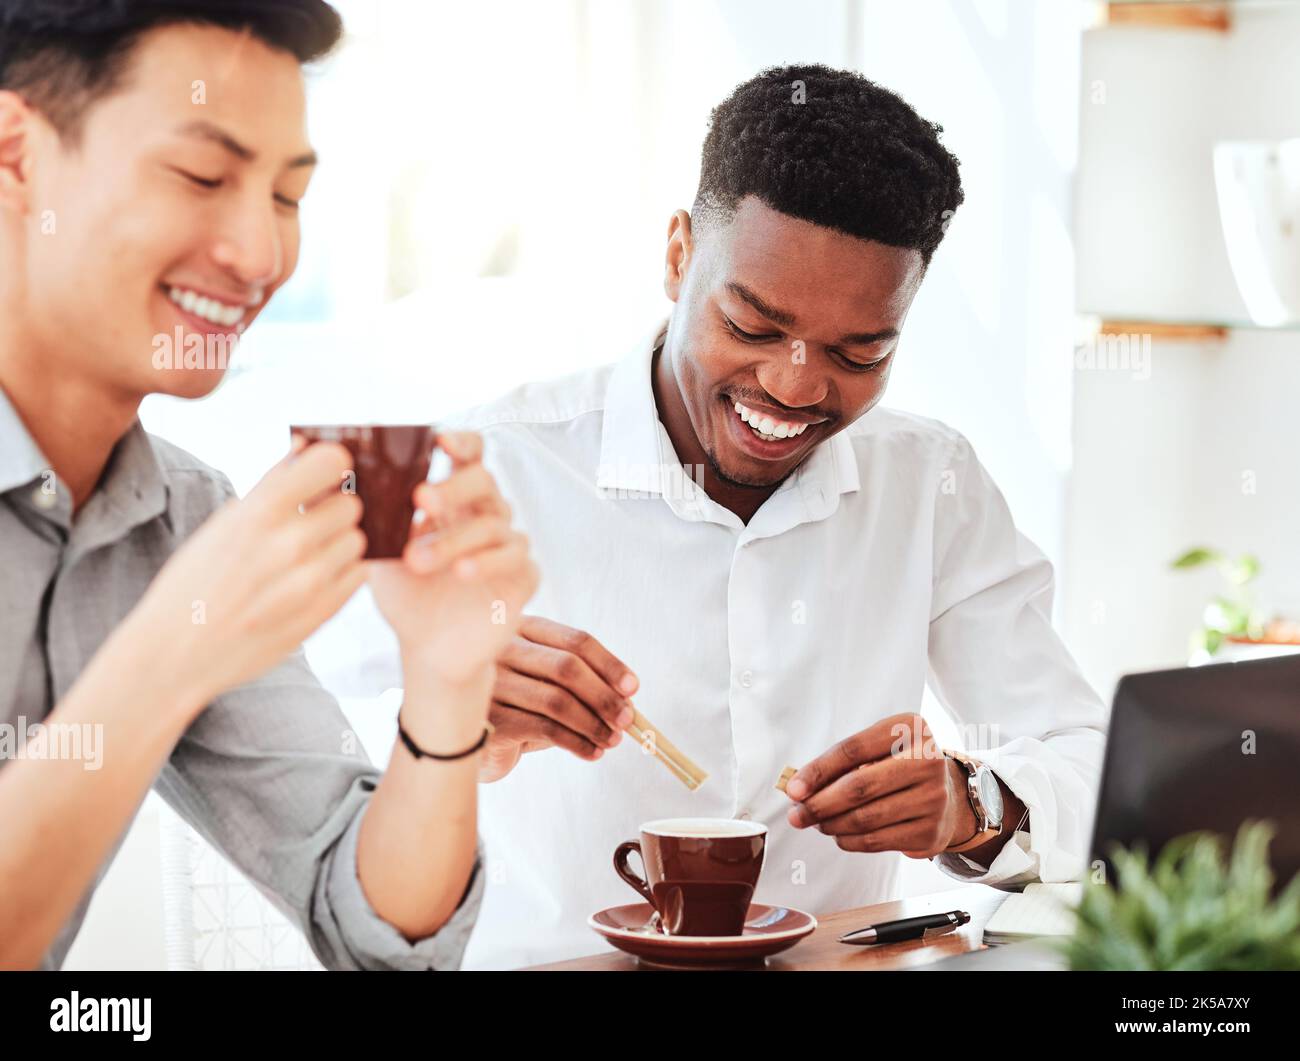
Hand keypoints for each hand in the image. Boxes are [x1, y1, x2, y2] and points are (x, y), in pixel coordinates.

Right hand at [128, 442, 366, 713]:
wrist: (175, 654)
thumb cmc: (194, 581)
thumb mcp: (222, 524)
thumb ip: (270, 484)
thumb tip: (304, 445)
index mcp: (259, 513)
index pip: (331, 462)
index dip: (334, 463)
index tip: (327, 472)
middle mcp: (289, 545)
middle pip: (352, 505)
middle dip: (336, 508)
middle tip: (315, 520)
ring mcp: (309, 583)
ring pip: (359, 541)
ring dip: (341, 542)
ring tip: (311, 552)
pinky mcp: (322, 614)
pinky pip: (358, 575)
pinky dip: (344, 570)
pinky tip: (316, 574)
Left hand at [367, 431, 538, 687]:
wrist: (428, 651)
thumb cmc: (407, 595)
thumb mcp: (380, 551)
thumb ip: (370, 515)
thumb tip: (334, 475)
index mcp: (455, 500)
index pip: (470, 455)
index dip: (461, 442)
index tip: (439, 441)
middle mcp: (486, 515)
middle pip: (484, 481)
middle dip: (451, 487)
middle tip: (421, 498)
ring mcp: (508, 545)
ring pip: (492, 524)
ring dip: (452, 539)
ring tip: (417, 560)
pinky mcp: (523, 577)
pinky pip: (515, 559)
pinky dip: (487, 562)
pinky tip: (462, 572)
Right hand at [478, 616, 638, 782]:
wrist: (465, 738)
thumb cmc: (517, 706)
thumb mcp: (549, 685)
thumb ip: (582, 684)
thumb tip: (628, 701)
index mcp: (522, 629)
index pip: (574, 640)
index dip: (609, 664)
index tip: (632, 688)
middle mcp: (502, 649)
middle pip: (567, 667)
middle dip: (604, 696)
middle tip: (627, 719)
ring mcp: (490, 683)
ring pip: (557, 701)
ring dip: (593, 724)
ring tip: (612, 740)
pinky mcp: (488, 719)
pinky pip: (544, 729)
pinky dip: (576, 742)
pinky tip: (591, 752)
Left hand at [782, 713, 978, 857]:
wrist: (947, 796)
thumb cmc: (898, 767)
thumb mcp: (878, 750)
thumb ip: (841, 764)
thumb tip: (798, 789)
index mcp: (911, 728)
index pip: (854, 748)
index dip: (819, 770)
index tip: (793, 789)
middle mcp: (928, 760)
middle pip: (860, 786)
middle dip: (820, 804)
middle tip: (796, 815)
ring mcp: (934, 798)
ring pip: (866, 818)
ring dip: (832, 824)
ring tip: (816, 823)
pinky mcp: (931, 831)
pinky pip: (878, 840)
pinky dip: (850, 841)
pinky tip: (839, 836)